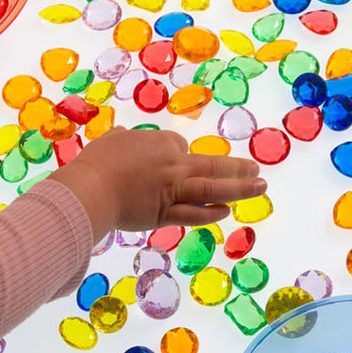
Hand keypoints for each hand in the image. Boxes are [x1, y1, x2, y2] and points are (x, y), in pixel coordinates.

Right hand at [49, 127, 266, 240]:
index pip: (181, 146)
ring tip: (260, 187)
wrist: (90, 189)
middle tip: (257, 168)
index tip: (179, 160)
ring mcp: (172, 190)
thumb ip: (124, 141)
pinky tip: (226, 211)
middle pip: (212, 164)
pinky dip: (211, 213)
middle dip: (238, 167)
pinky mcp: (165, 214)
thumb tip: (124, 138)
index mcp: (160, 143)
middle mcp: (172, 165)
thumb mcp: (112, 141)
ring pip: (213, 188)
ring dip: (240, 188)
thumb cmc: (96, 163)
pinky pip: (194, 214)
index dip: (182, 153)